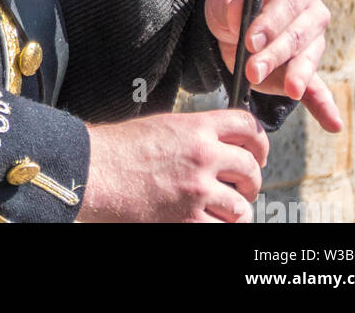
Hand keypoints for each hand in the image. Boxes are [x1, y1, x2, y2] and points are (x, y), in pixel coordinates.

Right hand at [79, 110, 268, 222]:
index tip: (258, 153)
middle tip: (242, 188)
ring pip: (241, 206)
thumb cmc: (120, 149)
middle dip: (250, 181)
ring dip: (235, 210)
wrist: (94, 172)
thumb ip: (194, 134)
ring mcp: (197, 190)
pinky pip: (223, 229)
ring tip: (223, 210)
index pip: (247, 126)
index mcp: (195, 128)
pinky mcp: (189, 221)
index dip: (260, 141)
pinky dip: (219, 227)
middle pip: (250, 168)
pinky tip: (206, 221)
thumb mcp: (162, 127)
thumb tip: (220, 145)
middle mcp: (202, 156)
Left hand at [205, 0, 341, 132]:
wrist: (229, 25)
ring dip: (294, 77)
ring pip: (307, 60)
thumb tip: (239, 12)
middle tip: (252, 69)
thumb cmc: (232, 3)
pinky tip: (333, 123)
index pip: (287, 3)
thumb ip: (231, 4)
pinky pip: (317, 89)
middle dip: (275, 54)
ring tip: (290, 90)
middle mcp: (312, 14)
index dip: (270, 22)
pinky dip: (323, 106)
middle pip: (298, 35)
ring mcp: (314, 44)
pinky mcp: (306, 72)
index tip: (250, 40)